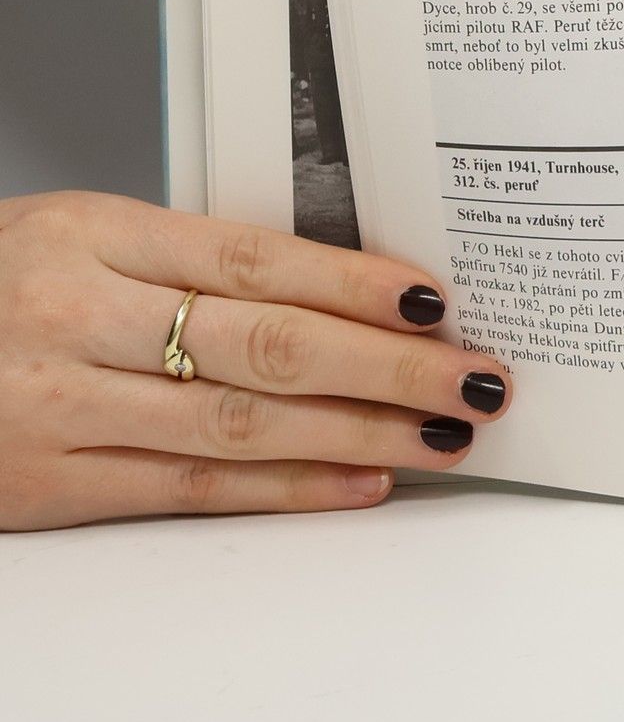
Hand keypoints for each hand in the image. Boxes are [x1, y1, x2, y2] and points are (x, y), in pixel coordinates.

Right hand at [0, 193, 513, 530]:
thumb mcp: (82, 232)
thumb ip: (195, 258)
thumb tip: (346, 283)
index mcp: (92, 233)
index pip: (255, 258)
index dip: (356, 282)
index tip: (437, 301)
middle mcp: (77, 317)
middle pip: (266, 344)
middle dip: (389, 366)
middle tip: (474, 377)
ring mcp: (59, 408)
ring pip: (242, 424)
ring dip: (362, 432)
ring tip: (445, 432)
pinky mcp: (50, 487)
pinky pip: (192, 489)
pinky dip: (291, 488)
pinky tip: (363, 480)